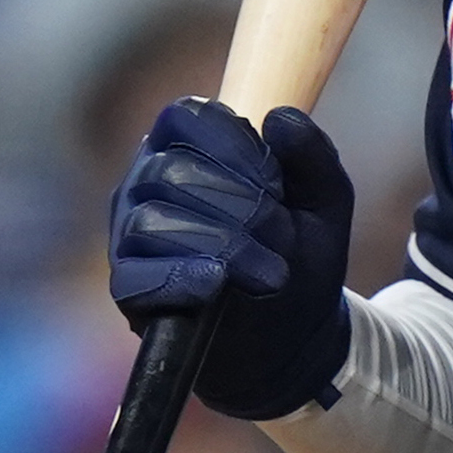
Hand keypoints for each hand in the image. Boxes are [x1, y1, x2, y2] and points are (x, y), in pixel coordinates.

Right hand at [107, 97, 353, 419]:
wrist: (293, 336)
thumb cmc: (299, 257)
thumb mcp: (324, 204)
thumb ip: (312, 155)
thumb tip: (278, 117)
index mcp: (188, 148)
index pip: (187, 117)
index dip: (232, 145)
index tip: (276, 182)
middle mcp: (148, 182)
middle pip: (171, 172)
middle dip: (237, 204)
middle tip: (281, 236)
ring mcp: (130, 235)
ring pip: (151, 221)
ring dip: (219, 244)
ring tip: (269, 274)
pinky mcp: (128, 287)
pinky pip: (133, 275)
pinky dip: (178, 277)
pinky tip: (216, 283)